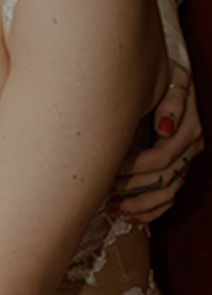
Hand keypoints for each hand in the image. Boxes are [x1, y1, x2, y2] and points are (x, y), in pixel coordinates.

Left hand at [109, 64, 204, 222]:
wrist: (163, 79)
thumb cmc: (161, 78)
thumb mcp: (170, 80)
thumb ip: (171, 101)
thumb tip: (164, 129)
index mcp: (188, 128)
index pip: (163, 156)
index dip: (136, 166)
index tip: (111, 167)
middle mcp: (189, 149)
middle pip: (163, 179)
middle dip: (132, 187)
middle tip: (105, 189)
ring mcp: (184, 162)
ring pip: (166, 194)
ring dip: (138, 205)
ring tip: (112, 207)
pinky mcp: (177, 172)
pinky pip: (167, 201)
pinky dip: (149, 212)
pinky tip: (128, 216)